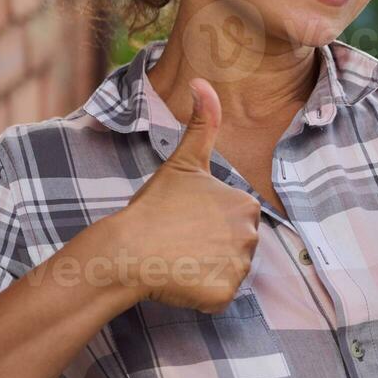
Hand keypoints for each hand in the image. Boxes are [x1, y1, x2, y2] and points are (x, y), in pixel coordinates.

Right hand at [108, 78, 262, 311]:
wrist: (125, 250)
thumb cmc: (153, 207)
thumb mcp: (183, 162)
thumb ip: (202, 123)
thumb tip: (203, 80)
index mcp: (246, 204)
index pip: (234, 221)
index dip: (206, 223)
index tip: (184, 221)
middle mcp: (252, 236)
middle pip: (234, 247)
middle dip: (209, 248)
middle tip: (178, 242)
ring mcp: (239, 268)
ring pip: (226, 272)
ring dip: (204, 271)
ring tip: (176, 259)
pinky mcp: (224, 296)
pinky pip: (217, 298)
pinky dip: (199, 295)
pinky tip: (179, 280)